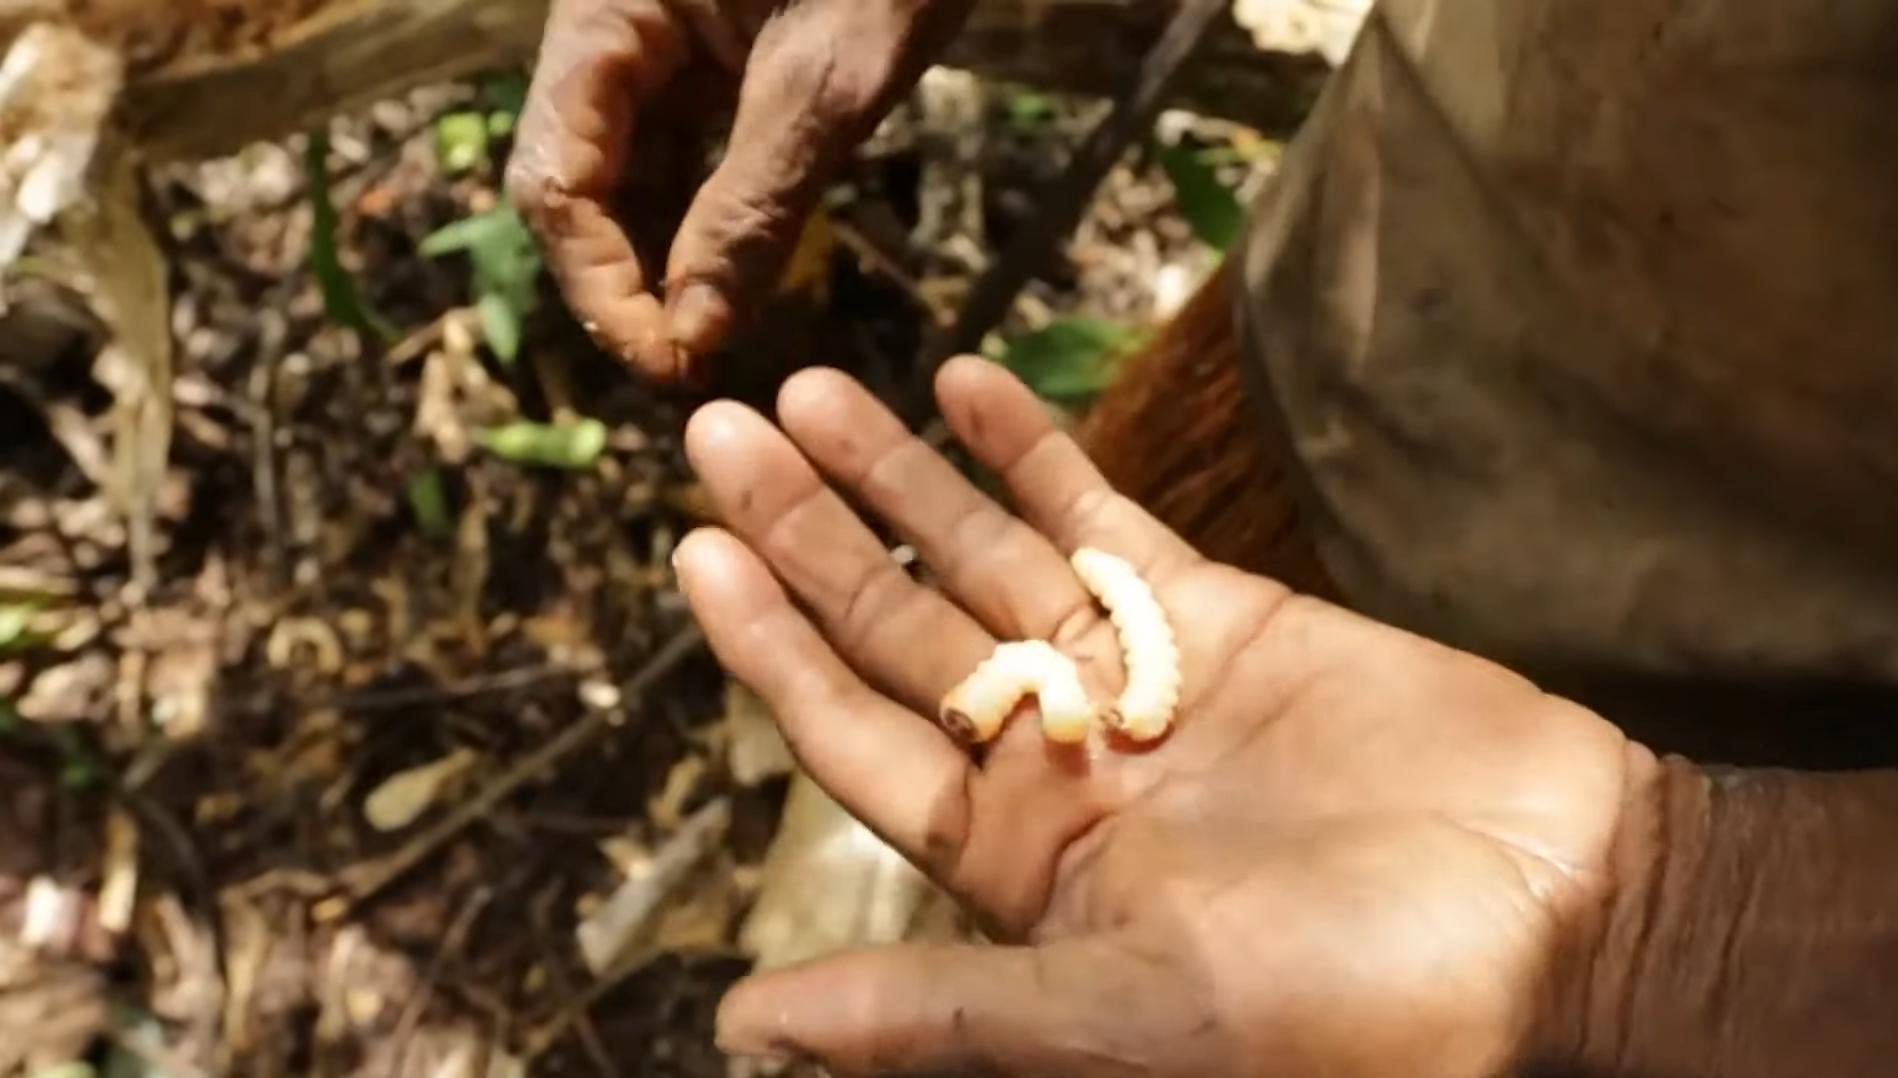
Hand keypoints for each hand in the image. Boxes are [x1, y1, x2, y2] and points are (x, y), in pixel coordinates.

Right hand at [507, 0, 970, 382]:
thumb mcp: (831, 79)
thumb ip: (754, 203)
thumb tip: (696, 331)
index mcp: (604, 14)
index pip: (555, 176)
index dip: (599, 284)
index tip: (668, 362)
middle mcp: (607, 30)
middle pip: (573, 183)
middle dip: (621, 281)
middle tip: (690, 366)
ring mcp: (652, 43)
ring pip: (620, 176)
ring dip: (657, 262)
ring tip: (711, 338)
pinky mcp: (701, 56)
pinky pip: (674, 152)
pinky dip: (697, 221)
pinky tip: (732, 279)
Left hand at [671, 358, 1656, 1076]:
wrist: (1556, 917)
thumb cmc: (1349, 1006)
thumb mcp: (1121, 1016)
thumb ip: (933, 1009)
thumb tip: (745, 1026)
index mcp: (1014, 862)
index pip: (851, 736)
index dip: (769, 648)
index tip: (693, 549)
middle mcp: (1054, 762)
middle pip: (896, 628)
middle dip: (808, 531)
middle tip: (721, 431)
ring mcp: (1134, 680)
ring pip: (986, 559)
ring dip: (901, 476)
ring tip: (815, 387)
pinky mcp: (1222, 615)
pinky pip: (1106, 522)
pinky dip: (1037, 457)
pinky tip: (967, 387)